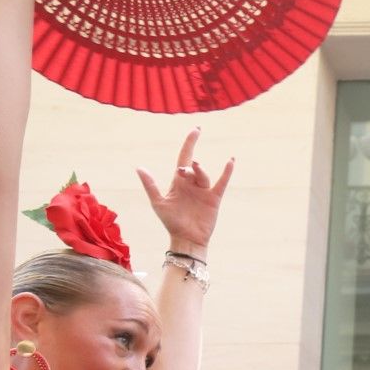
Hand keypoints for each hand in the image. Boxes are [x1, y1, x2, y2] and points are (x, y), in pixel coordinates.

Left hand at [137, 129, 234, 253]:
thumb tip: (139, 167)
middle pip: (193, 167)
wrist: (185, 239)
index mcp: (179, 182)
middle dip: (189, 165)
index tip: (196, 130)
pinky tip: (230, 161)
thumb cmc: (171, 222)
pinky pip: (221, 183)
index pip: (184, 157)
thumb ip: (150, 185)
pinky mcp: (213, 199)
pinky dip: (226, 172)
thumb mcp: (158, 202)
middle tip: (183, 172)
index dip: (189, 143)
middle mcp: (192, 184)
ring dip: (199, 171)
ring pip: (203, 175)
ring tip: (195, 168)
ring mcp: (204, 191)